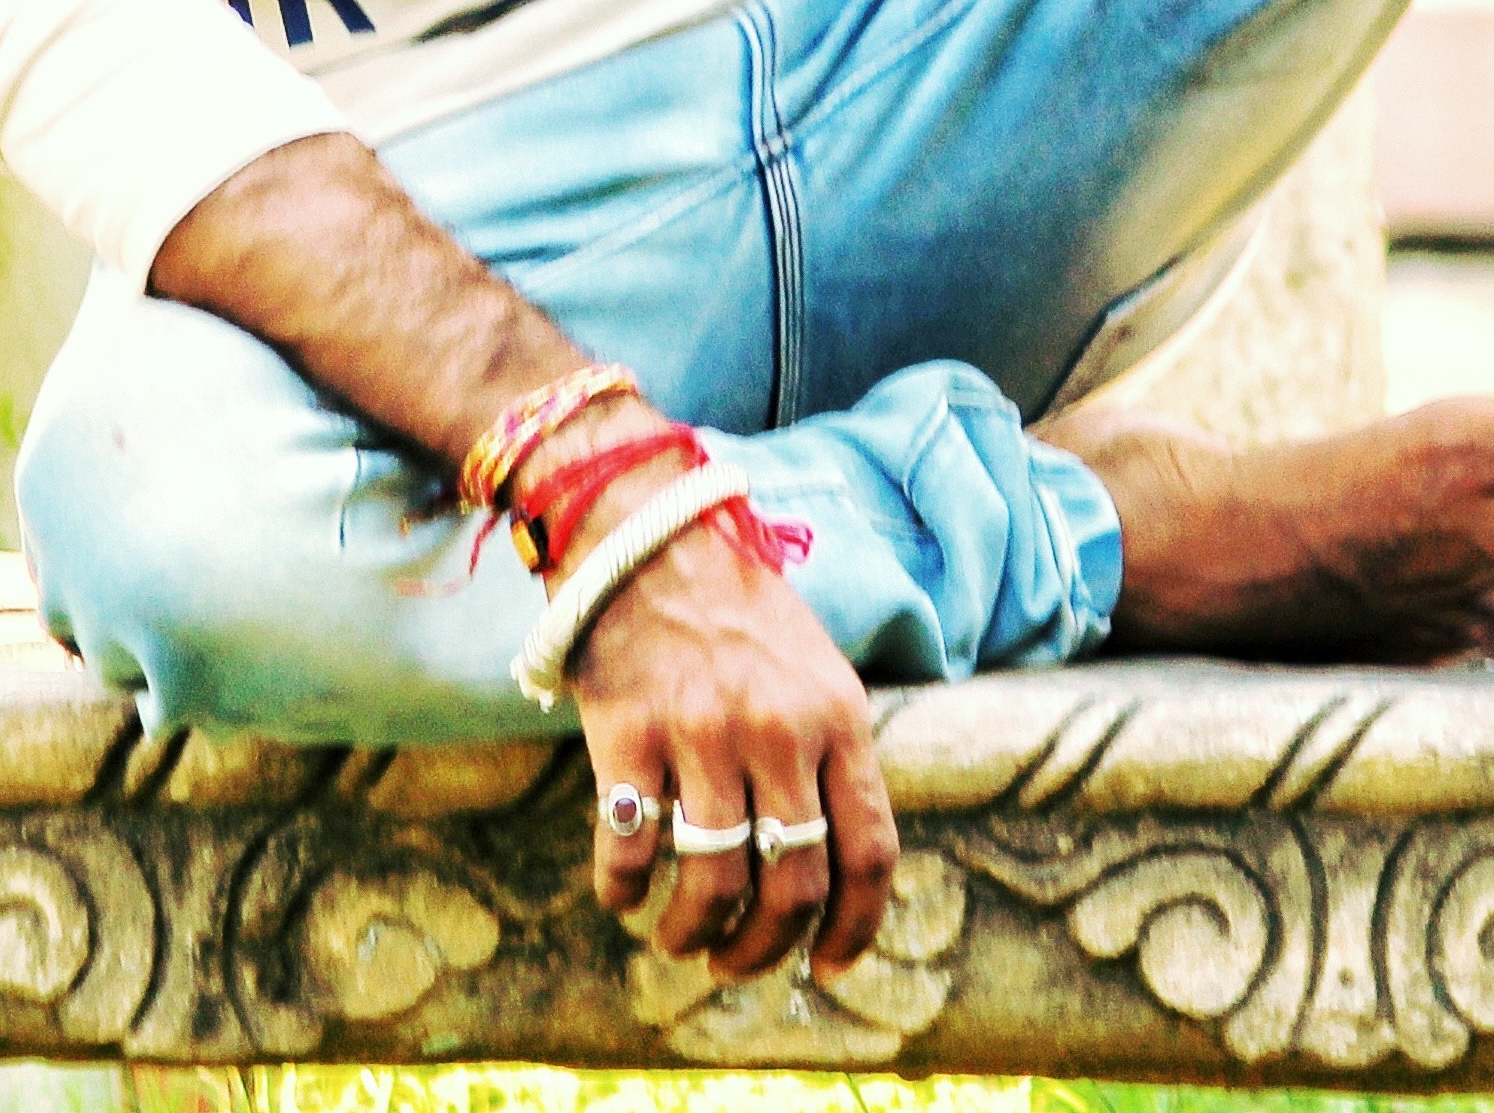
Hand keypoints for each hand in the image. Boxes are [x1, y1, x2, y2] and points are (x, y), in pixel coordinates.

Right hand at [556, 413, 896, 982]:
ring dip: (695, 932)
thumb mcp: (814, 666)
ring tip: (682, 939)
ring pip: (715, 882)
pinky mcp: (630, 734)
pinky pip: (632, 847)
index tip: (830, 966)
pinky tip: (623, 892)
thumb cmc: (732, 602)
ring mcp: (704, 734)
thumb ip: (829, 751)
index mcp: (838, 717)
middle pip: (795, 885)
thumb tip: (835, 859)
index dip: (855, 926)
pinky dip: (625, 889)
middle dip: (766, 947)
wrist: (643, 528)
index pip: (870, 850)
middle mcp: (780, 732)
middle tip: (737, 962)